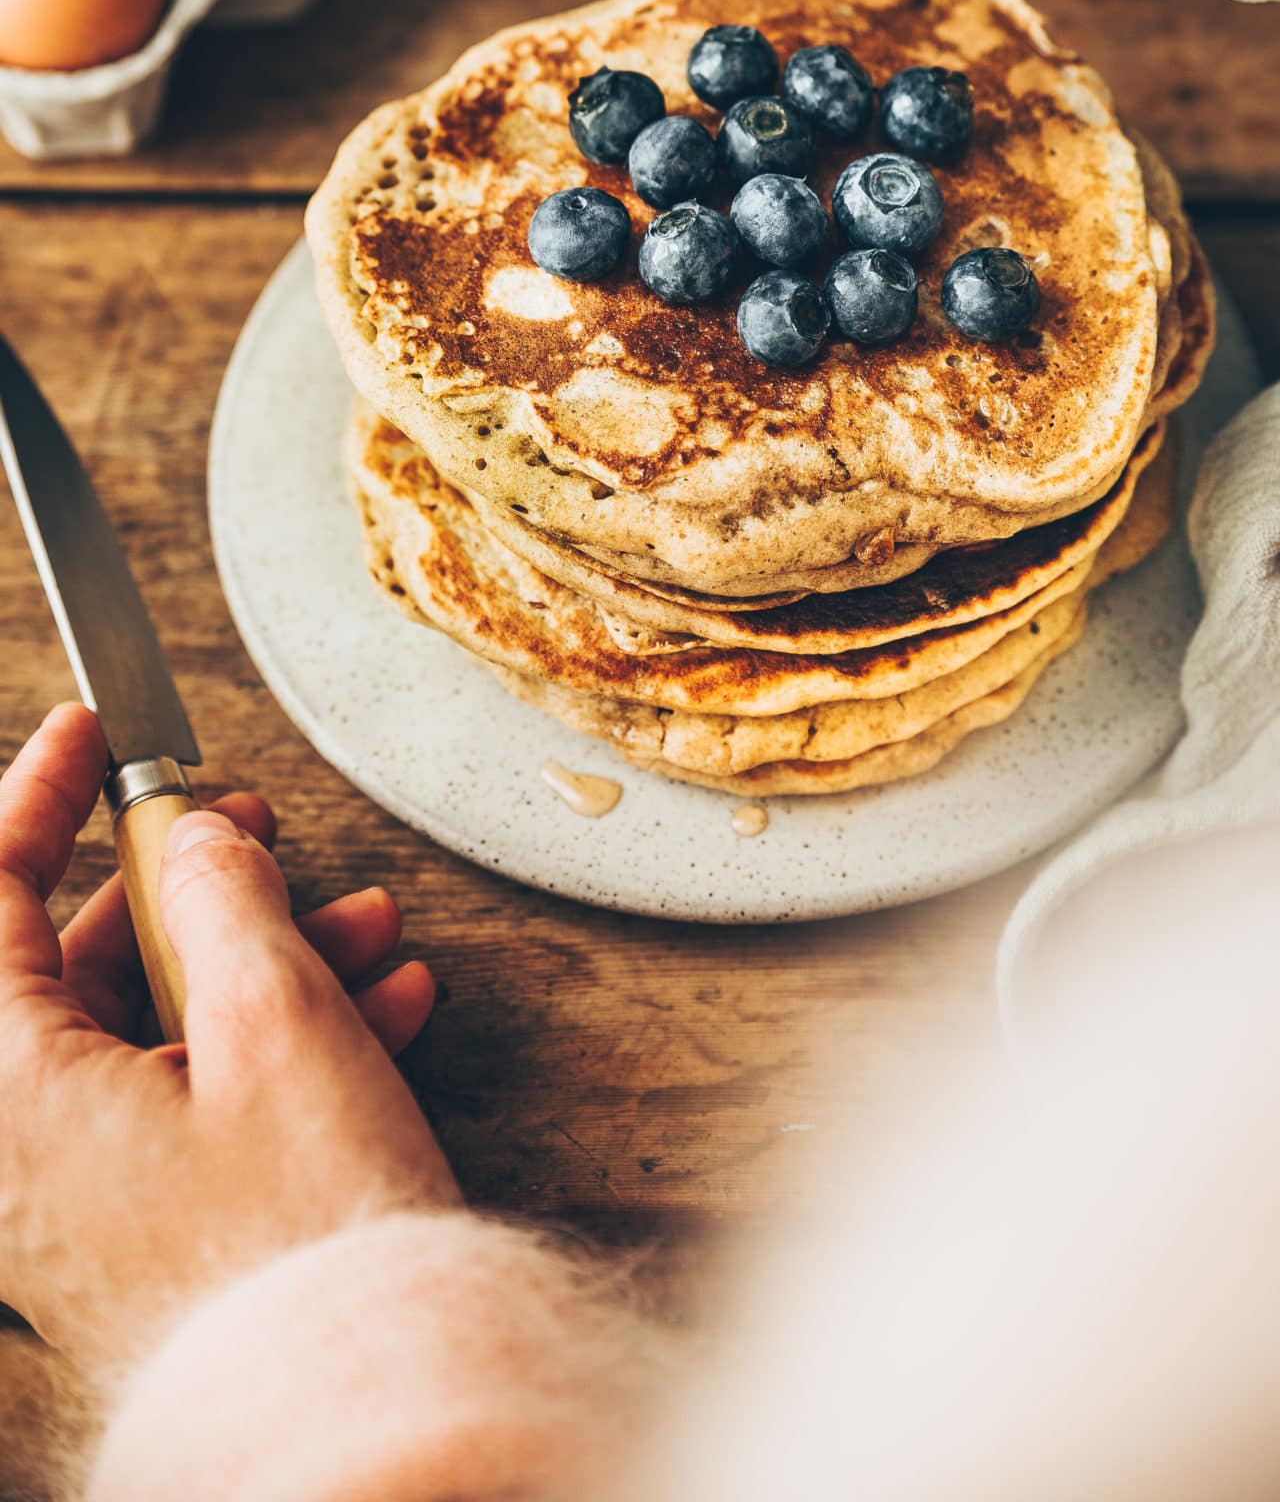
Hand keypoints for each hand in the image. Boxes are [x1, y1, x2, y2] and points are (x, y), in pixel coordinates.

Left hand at [0, 703, 459, 1370]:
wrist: (362, 1405)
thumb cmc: (302, 1230)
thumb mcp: (274, 1018)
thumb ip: (222, 898)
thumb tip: (194, 838)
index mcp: (11, 1090)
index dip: (38, 797)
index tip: (92, 733)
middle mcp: (26, 1147)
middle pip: (79, 962)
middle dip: (186, 883)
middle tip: (249, 826)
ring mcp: (87, 1195)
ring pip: (156, 1027)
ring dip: (263, 957)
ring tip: (369, 923)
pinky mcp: (152, 1227)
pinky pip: (197, 1097)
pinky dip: (281, 1039)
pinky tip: (385, 1004)